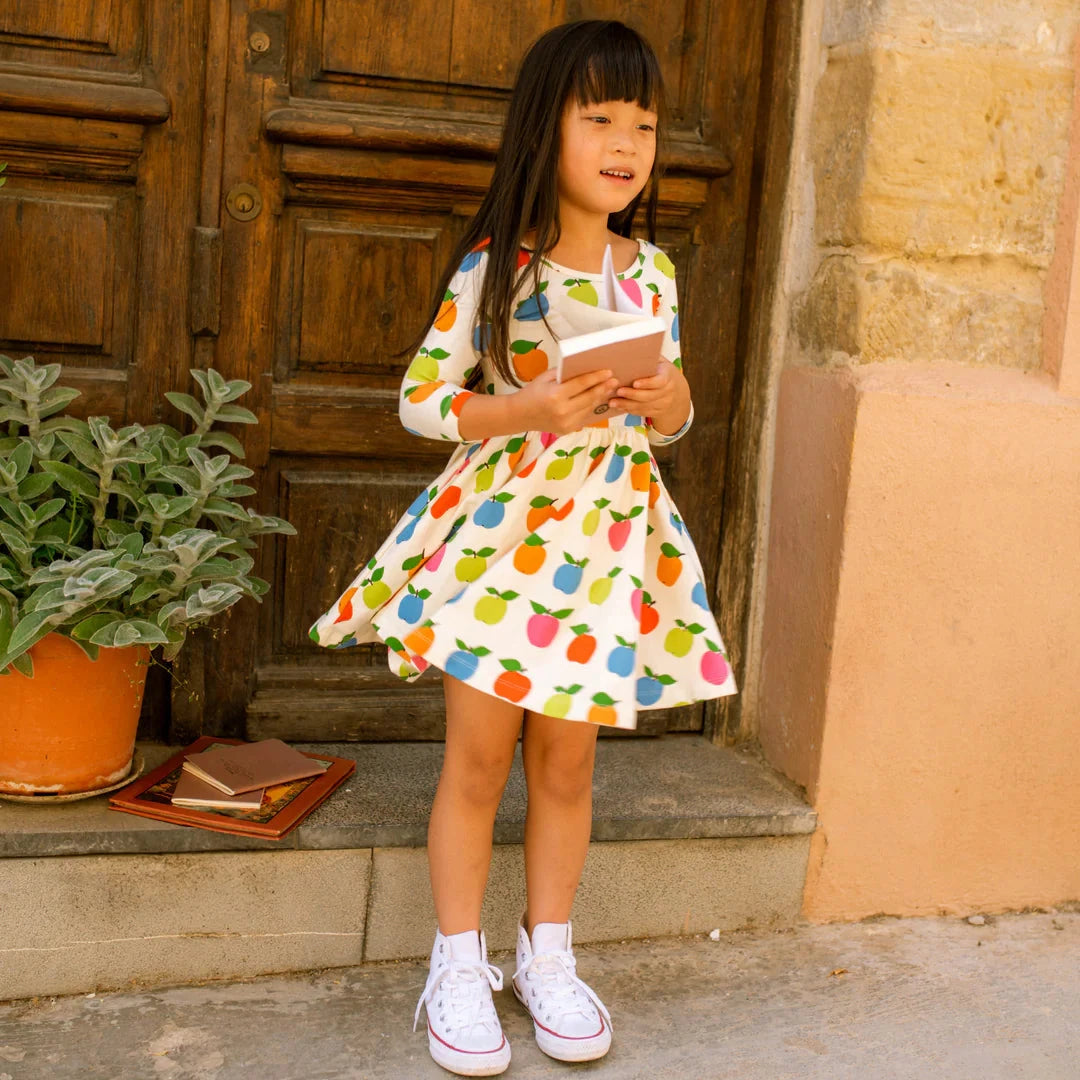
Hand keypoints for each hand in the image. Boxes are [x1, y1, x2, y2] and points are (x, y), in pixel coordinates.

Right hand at [509, 368, 624, 434]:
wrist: (519, 415)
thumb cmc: (532, 392)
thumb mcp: (546, 377)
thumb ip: (564, 373)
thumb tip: (585, 367)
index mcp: (556, 395)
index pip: (582, 384)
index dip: (596, 377)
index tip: (608, 372)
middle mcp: (563, 411)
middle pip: (589, 397)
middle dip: (603, 388)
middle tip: (614, 381)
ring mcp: (566, 423)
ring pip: (589, 408)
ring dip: (600, 398)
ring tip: (609, 389)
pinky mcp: (568, 430)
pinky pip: (584, 416)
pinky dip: (592, 407)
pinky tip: (598, 399)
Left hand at [607, 361, 688, 427]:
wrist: (677, 391)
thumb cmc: (662, 371)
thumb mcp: (660, 362)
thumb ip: (649, 358)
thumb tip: (630, 349)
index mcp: (668, 376)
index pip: (660, 381)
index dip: (647, 383)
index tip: (634, 383)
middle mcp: (668, 392)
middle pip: (649, 396)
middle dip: (632, 395)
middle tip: (618, 391)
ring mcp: (663, 404)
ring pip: (644, 406)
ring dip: (627, 404)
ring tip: (613, 402)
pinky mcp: (657, 412)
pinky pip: (642, 412)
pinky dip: (630, 410)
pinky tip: (619, 406)